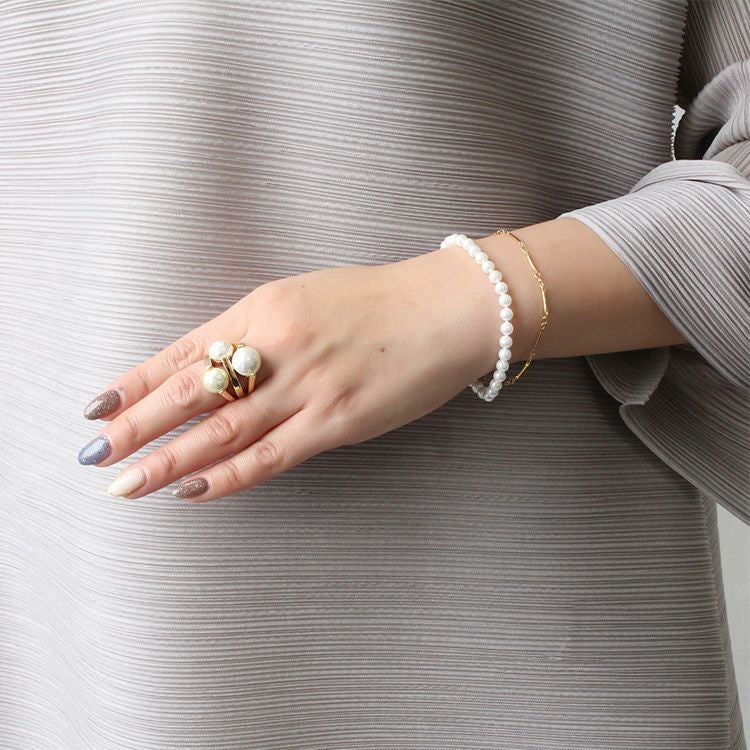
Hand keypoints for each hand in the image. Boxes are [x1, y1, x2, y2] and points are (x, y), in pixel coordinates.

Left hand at [77, 242, 528, 501]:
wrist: (447, 310)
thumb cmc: (379, 302)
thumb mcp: (307, 299)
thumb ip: (260, 331)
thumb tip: (216, 371)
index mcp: (266, 307)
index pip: (186, 350)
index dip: (139, 381)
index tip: (100, 407)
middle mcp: (279, 344)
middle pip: (193, 392)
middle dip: (138, 425)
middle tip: (95, 452)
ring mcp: (309, 385)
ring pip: (224, 430)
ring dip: (170, 459)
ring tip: (128, 482)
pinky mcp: (338, 421)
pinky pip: (271, 456)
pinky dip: (229, 476)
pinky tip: (194, 490)